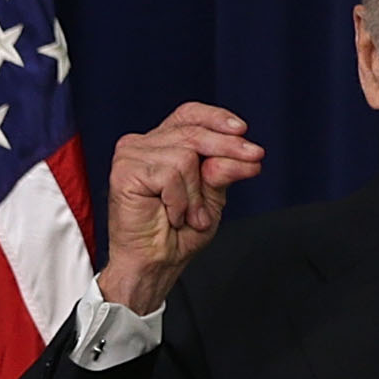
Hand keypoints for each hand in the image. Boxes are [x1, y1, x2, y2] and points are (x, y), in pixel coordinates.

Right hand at [100, 102, 263, 312]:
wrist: (156, 264)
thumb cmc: (178, 234)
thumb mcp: (212, 197)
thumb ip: (224, 171)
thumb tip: (247, 154)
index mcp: (163, 144)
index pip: (189, 115)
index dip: (216, 117)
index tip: (243, 131)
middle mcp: (144, 144)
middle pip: (192, 132)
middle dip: (227, 148)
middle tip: (253, 161)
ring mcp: (131, 155)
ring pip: (184, 156)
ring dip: (195, 194)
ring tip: (187, 215)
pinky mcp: (124, 171)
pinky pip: (169, 175)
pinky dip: (179, 201)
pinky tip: (170, 215)